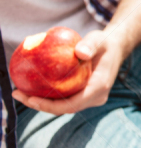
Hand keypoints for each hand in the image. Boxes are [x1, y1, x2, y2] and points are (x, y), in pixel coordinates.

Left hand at [12, 29, 127, 114]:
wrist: (115, 48)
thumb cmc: (105, 42)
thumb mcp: (99, 39)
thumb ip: (90, 45)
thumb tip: (79, 53)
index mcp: (100, 87)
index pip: (73, 104)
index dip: (51, 106)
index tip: (31, 99)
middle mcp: (97, 97)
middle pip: (65, 109)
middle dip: (41, 106)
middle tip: (18, 95)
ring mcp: (92, 98)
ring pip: (65, 107)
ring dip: (43, 103)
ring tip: (21, 93)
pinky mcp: (86, 96)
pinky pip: (66, 100)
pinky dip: (50, 98)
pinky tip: (33, 89)